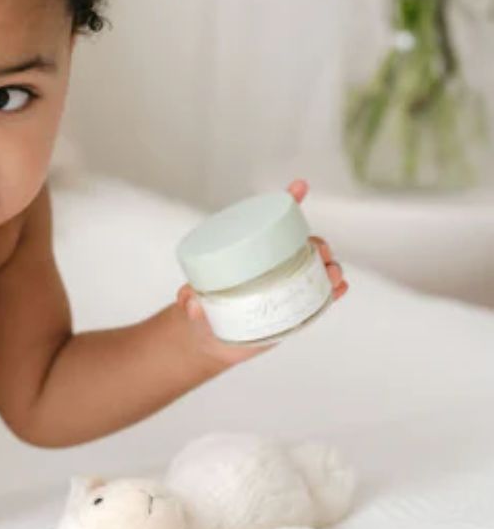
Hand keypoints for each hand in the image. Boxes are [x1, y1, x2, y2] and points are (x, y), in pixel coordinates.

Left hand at [176, 178, 348, 368]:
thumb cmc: (199, 314)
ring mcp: (284, 286)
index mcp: (248, 253)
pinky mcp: (293, 309)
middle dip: (318, 244)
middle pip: (302, 246)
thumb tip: (192, 302)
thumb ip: (189, 303)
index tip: (299, 186)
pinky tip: (339, 288)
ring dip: (330, 267)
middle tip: (320, 252)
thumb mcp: (191, 306)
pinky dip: (332, 291)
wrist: (210, 342)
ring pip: (315, 270)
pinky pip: (319, 296)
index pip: (269, 223)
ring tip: (332, 274)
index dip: (287, 202)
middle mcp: (271, 265)